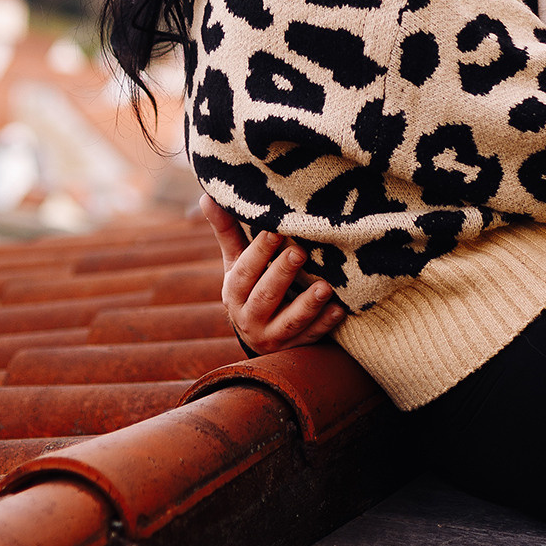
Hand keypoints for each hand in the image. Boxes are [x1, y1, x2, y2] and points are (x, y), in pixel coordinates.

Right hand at [196, 190, 345, 353]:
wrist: (261, 334)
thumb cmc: (251, 286)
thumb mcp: (236, 263)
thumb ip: (227, 232)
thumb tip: (206, 196)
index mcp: (233, 294)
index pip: (244, 272)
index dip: (259, 252)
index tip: (276, 230)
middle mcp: (248, 319)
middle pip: (265, 296)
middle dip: (282, 274)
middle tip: (301, 252)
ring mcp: (272, 338)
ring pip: (289, 322)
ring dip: (308, 305)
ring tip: (325, 287)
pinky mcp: (294, 349)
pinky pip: (311, 338)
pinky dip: (325, 324)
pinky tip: (339, 310)